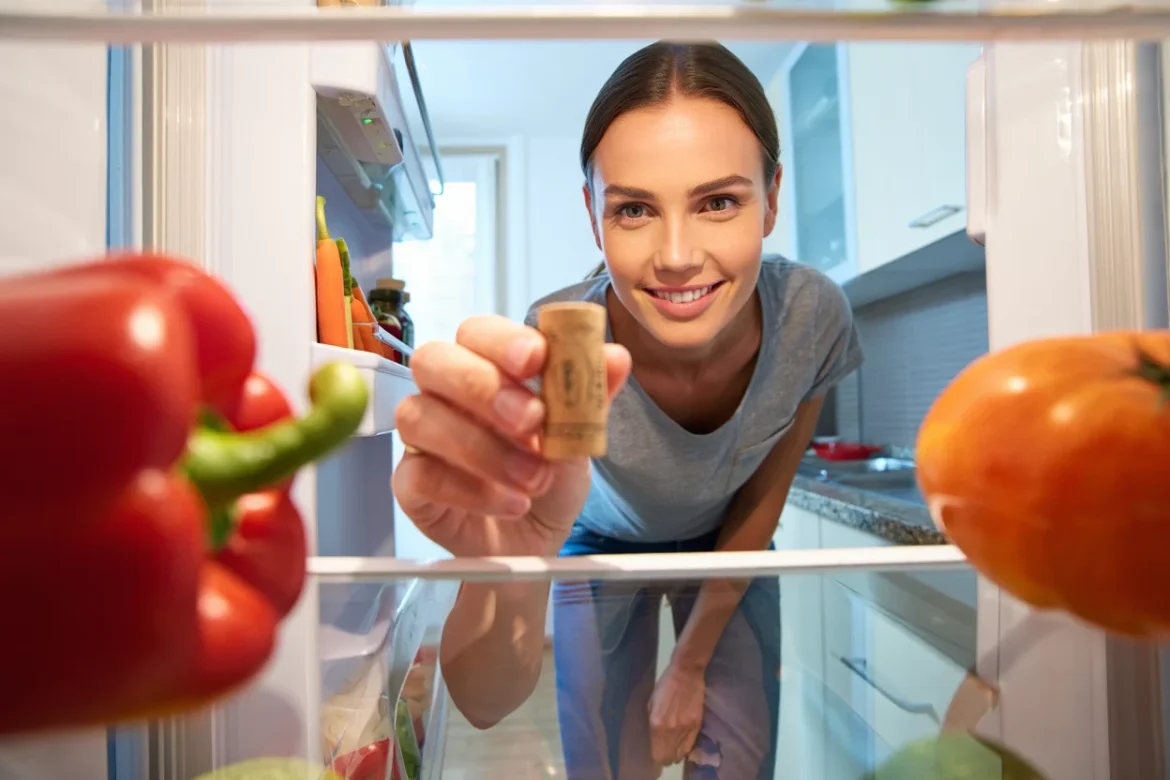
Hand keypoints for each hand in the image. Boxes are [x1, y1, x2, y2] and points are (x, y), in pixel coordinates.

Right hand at [392, 314, 630, 556]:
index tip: (536, 359)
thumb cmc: (548, 474)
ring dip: (483, 448)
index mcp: (485, 364)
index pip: (477, 331)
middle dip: (483, 387)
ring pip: (421, 417)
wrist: (535, 539)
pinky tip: (512, 504)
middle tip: (532, 422)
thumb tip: (616, 357)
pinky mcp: (410, 484)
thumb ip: (591, 397)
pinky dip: (471, 491)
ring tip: (534, 479)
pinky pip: (419, 474)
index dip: (502, 340)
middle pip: (432, 361)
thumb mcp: (580, 437)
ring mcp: (421, 437)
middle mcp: (443, 392)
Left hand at [648, 659, 705, 766]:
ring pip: (681, 754)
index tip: (655, 752)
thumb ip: (652, 722)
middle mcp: (671, 730)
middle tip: (664, 751)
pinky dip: (685, 747)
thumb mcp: (651, 703)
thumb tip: (654, 738)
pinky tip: (682, 742)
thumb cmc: (665, 685)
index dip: (656, 756)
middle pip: (669, 757)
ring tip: (673, 747)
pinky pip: (690, 745)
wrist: (686, 673)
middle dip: (665, 757)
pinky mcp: (697, 725)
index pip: (657, 753)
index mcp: (656, 723)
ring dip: (676, 753)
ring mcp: (686, 729)